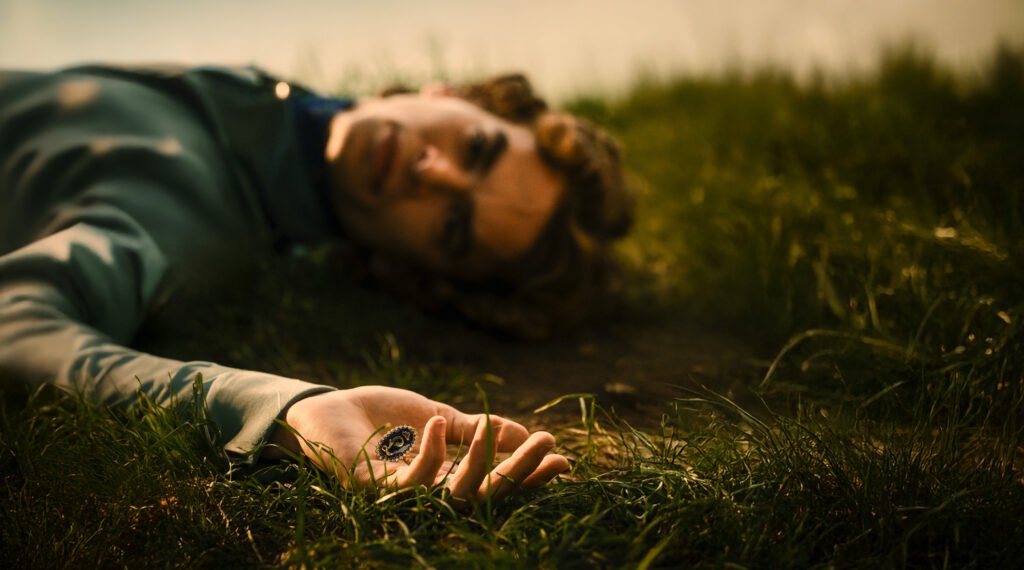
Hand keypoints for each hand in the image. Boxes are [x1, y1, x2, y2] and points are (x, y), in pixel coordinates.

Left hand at [264, 386, 569, 503]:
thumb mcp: (436, 416)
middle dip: (518, 473)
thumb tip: (521, 430)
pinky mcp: (369, 489)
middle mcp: (428, 495)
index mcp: (445, 478)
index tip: (562, 459)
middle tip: (549, 447)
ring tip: (503, 430)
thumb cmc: (378, 416)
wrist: (323, 409)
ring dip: (480, 464)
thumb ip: (472, 428)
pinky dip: (427, 455)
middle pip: (483, 496)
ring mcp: (400, 495)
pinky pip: (407, 483)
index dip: (527, 474)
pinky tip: (435, 424)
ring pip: (452, 495)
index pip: (494, 483)